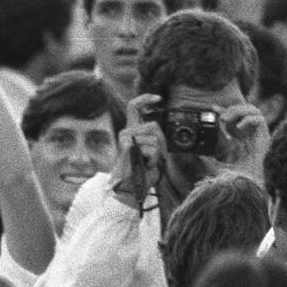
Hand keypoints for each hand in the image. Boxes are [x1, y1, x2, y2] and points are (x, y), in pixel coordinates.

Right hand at [109, 94, 166, 208]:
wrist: (130, 188)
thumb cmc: (140, 171)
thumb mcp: (149, 150)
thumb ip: (152, 137)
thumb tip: (158, 130)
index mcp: (130, 131)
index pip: (134, 106)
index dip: (146, 99)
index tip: (158, 98)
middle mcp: (126, 132)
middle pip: (153, 125)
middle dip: (161, 141)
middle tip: (156, 156)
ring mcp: (125, 138)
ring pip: (154, 138)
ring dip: (157, 153)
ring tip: (147, 162)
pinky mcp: (128, 146)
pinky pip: (151, 148)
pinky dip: (153, 159)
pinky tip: (145, 164)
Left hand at [215, 103, 268, 180]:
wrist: (247, 182)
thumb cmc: (236, 176)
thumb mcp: (218, 165)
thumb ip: (208, 159)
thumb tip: (199, 154)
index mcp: (243, 137)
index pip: (236, 117)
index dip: (226, 110)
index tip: (213, 108)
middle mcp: (252, 133)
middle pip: (246, 110)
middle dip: (233, 109)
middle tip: (221, 117)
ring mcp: (259, 133)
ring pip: (254, 110)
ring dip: (239, 111)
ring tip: (227, 119)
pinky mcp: (265, 135)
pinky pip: (259, 119)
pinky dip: (248, 119)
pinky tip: (238, 127)